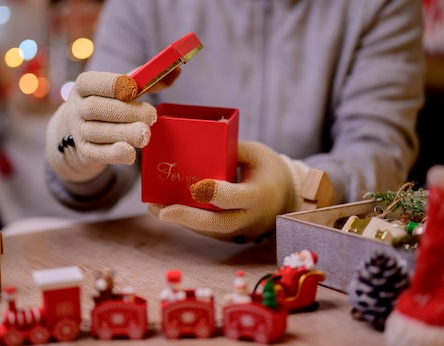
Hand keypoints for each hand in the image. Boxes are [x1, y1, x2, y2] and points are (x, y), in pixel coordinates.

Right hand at [45, 71, 156, 182]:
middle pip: (98, 108)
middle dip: (126, 112)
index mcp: (85, 85)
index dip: (114, 85)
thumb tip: (177, 70)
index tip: (134, 88)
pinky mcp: (85, 152)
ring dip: (125, 133)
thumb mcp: (123, 90)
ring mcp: (80, 131)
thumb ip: (148, 80)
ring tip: (145, 134)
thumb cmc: (110, 103)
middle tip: (152, 116)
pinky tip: (131, 153)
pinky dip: (115, 153)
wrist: (81, 131)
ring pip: (99, 132)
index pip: (94, 83)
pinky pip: (98, 153)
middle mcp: (78, 107)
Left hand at [148, 141, 309, 242]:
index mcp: (259, 194)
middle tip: (162, 211)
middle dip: (188, 218)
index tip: (194, 187)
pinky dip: (189, 221)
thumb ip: (229, 150)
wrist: (288, 197)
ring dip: (181, 220)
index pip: (235, 197)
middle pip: (217, 223)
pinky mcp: (232, 236)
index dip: (214, 193)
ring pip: (208, 230)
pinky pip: (208, 231)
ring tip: (155, 207)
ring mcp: (241, 230)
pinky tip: (167, 210)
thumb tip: (195, 143)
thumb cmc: (268, 169)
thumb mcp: (255, 153)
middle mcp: (250, 217)